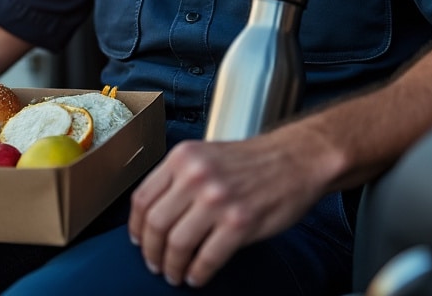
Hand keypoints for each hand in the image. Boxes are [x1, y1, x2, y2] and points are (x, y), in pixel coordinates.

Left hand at [127, 130, 329, 287]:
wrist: (297, 159)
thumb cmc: (253, 160)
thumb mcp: (206, 155)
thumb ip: (179, 178)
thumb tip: (154, 214)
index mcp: (183, 158)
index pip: (142, 198)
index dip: (135, 227)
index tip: (137, 241)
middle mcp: (196, 176)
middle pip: (155, 224)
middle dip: (151, 252)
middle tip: (154, 264)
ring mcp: (218, 200)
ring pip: (178, 244)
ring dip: (172, 266)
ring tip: (174, 274)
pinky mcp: (240, 223)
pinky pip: (208, 258)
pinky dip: (198, 273)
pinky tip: (197, 276)